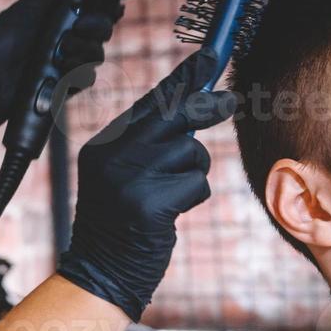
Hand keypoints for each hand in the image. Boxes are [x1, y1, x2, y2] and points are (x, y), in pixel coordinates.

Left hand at [0, 0, 120, 142]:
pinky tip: (64, 68)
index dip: (106, 5)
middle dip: (97, 25)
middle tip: (79, 26)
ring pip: (96, 53)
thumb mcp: (26, 10)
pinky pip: (87, 78)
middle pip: (101, 29)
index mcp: (57, 16)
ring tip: (64, 49)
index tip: (110, 3)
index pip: (92, 7)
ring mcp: (65, 62)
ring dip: (86, 49)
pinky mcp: (64, 85)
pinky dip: (80, 71)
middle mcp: (65, 38)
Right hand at [55, 47, 237, 320]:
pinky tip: (170, 214)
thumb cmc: (121, 225)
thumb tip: (198, 104)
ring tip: (170, 196)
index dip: (182, 79)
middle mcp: (111, 156)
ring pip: (190, 153)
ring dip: (192, 173)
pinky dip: (192, 197)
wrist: (100, 273)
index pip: (149, 103)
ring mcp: (128, 179)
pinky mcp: (148, 204)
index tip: (209, 57)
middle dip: (205, 105)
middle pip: (172, 115)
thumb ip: (150, 143)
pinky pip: (195, 184)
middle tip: (230, 99)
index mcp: (102, 146)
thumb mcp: (125, 175)